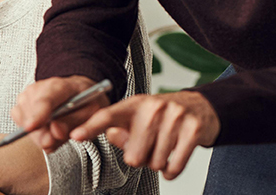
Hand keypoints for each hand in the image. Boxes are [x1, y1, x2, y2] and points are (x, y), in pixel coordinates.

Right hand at [9, 76, 106, 152]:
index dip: (37, 114)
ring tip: (54, 133)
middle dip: (40, 133)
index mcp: (62, 86)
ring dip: (37, 133)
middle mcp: (41, 87)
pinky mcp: (22, 102)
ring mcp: (28, 94)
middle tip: (52, 142)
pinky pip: (19, 120)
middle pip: (31, 112)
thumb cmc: (85, 101)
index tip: (31, 127)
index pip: (45, 99)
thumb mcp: (92, 113)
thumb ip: (76, 124)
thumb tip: (57, 132)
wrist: (78, 91)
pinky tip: (45, 130)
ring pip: (23, 119)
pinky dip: (31, 130)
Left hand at [70, 91, 219, 179]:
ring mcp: (174, 117)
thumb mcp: (137, 119)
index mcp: (133, 105)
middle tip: (149, 147)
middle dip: (141, 159)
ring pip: (155, 163)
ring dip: (158, 163)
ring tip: (163, 148)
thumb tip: (111, 135)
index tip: (75, 136)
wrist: (200, 107)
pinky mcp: (193, 129)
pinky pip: (174, 166)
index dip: (90, 128)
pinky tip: (173, 160)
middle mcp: (153, 107)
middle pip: (134, 156)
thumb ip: (120, 131)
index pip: (107, 117)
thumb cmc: (161, 117)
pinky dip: (172, 170)